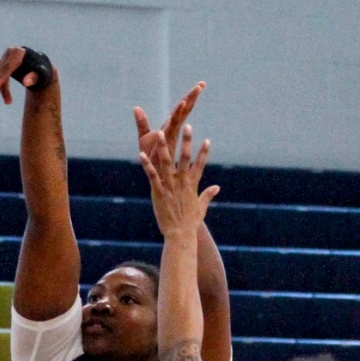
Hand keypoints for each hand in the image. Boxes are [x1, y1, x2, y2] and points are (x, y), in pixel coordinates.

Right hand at [0, 47, 46, 105]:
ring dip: (2, 88)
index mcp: (19, 53)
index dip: (1, 78)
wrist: (38, 64)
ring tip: (8, 102)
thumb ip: (34, 77)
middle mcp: (9, 53)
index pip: (8, 67)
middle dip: (4, 87)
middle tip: (7, 101)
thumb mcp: (41, 73)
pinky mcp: (0, 63)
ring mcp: (3, 58)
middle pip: (3, 72)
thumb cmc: (40, 69)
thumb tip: (26, 83)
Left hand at [133, 82, 203, 160]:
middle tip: (202, 84)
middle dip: (192, 97)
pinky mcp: (166, 141)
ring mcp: (171, 135)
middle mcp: (173, 131)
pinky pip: (173, 124)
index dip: (188, 98)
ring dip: (186, 104)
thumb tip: (136, 107)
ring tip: (194, 92)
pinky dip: (177, 113)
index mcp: (170, 128)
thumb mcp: (144, 137)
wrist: (153, 173)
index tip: (198, 86)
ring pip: (180, 117)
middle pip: (184, 110)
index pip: (181, 110)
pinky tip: (181, 104)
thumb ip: (142, 122)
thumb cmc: (151, 157)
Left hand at [136, 110, 217, 238]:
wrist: (181, 235)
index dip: (204, 152)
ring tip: (161, 133)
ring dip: (164, 147)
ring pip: (167, 163)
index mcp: (192, 185)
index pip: (200, 165)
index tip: (207, 140)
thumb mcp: (201, 207)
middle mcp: (182, 182)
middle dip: (186, 141)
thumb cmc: (190, 223)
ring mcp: (170, 186)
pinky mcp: (159, 192)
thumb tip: (217, 188)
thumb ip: (208, 195)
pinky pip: (152, 175)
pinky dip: (147, 164)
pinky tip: (142, 154)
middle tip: (187, 126)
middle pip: (185, 158)